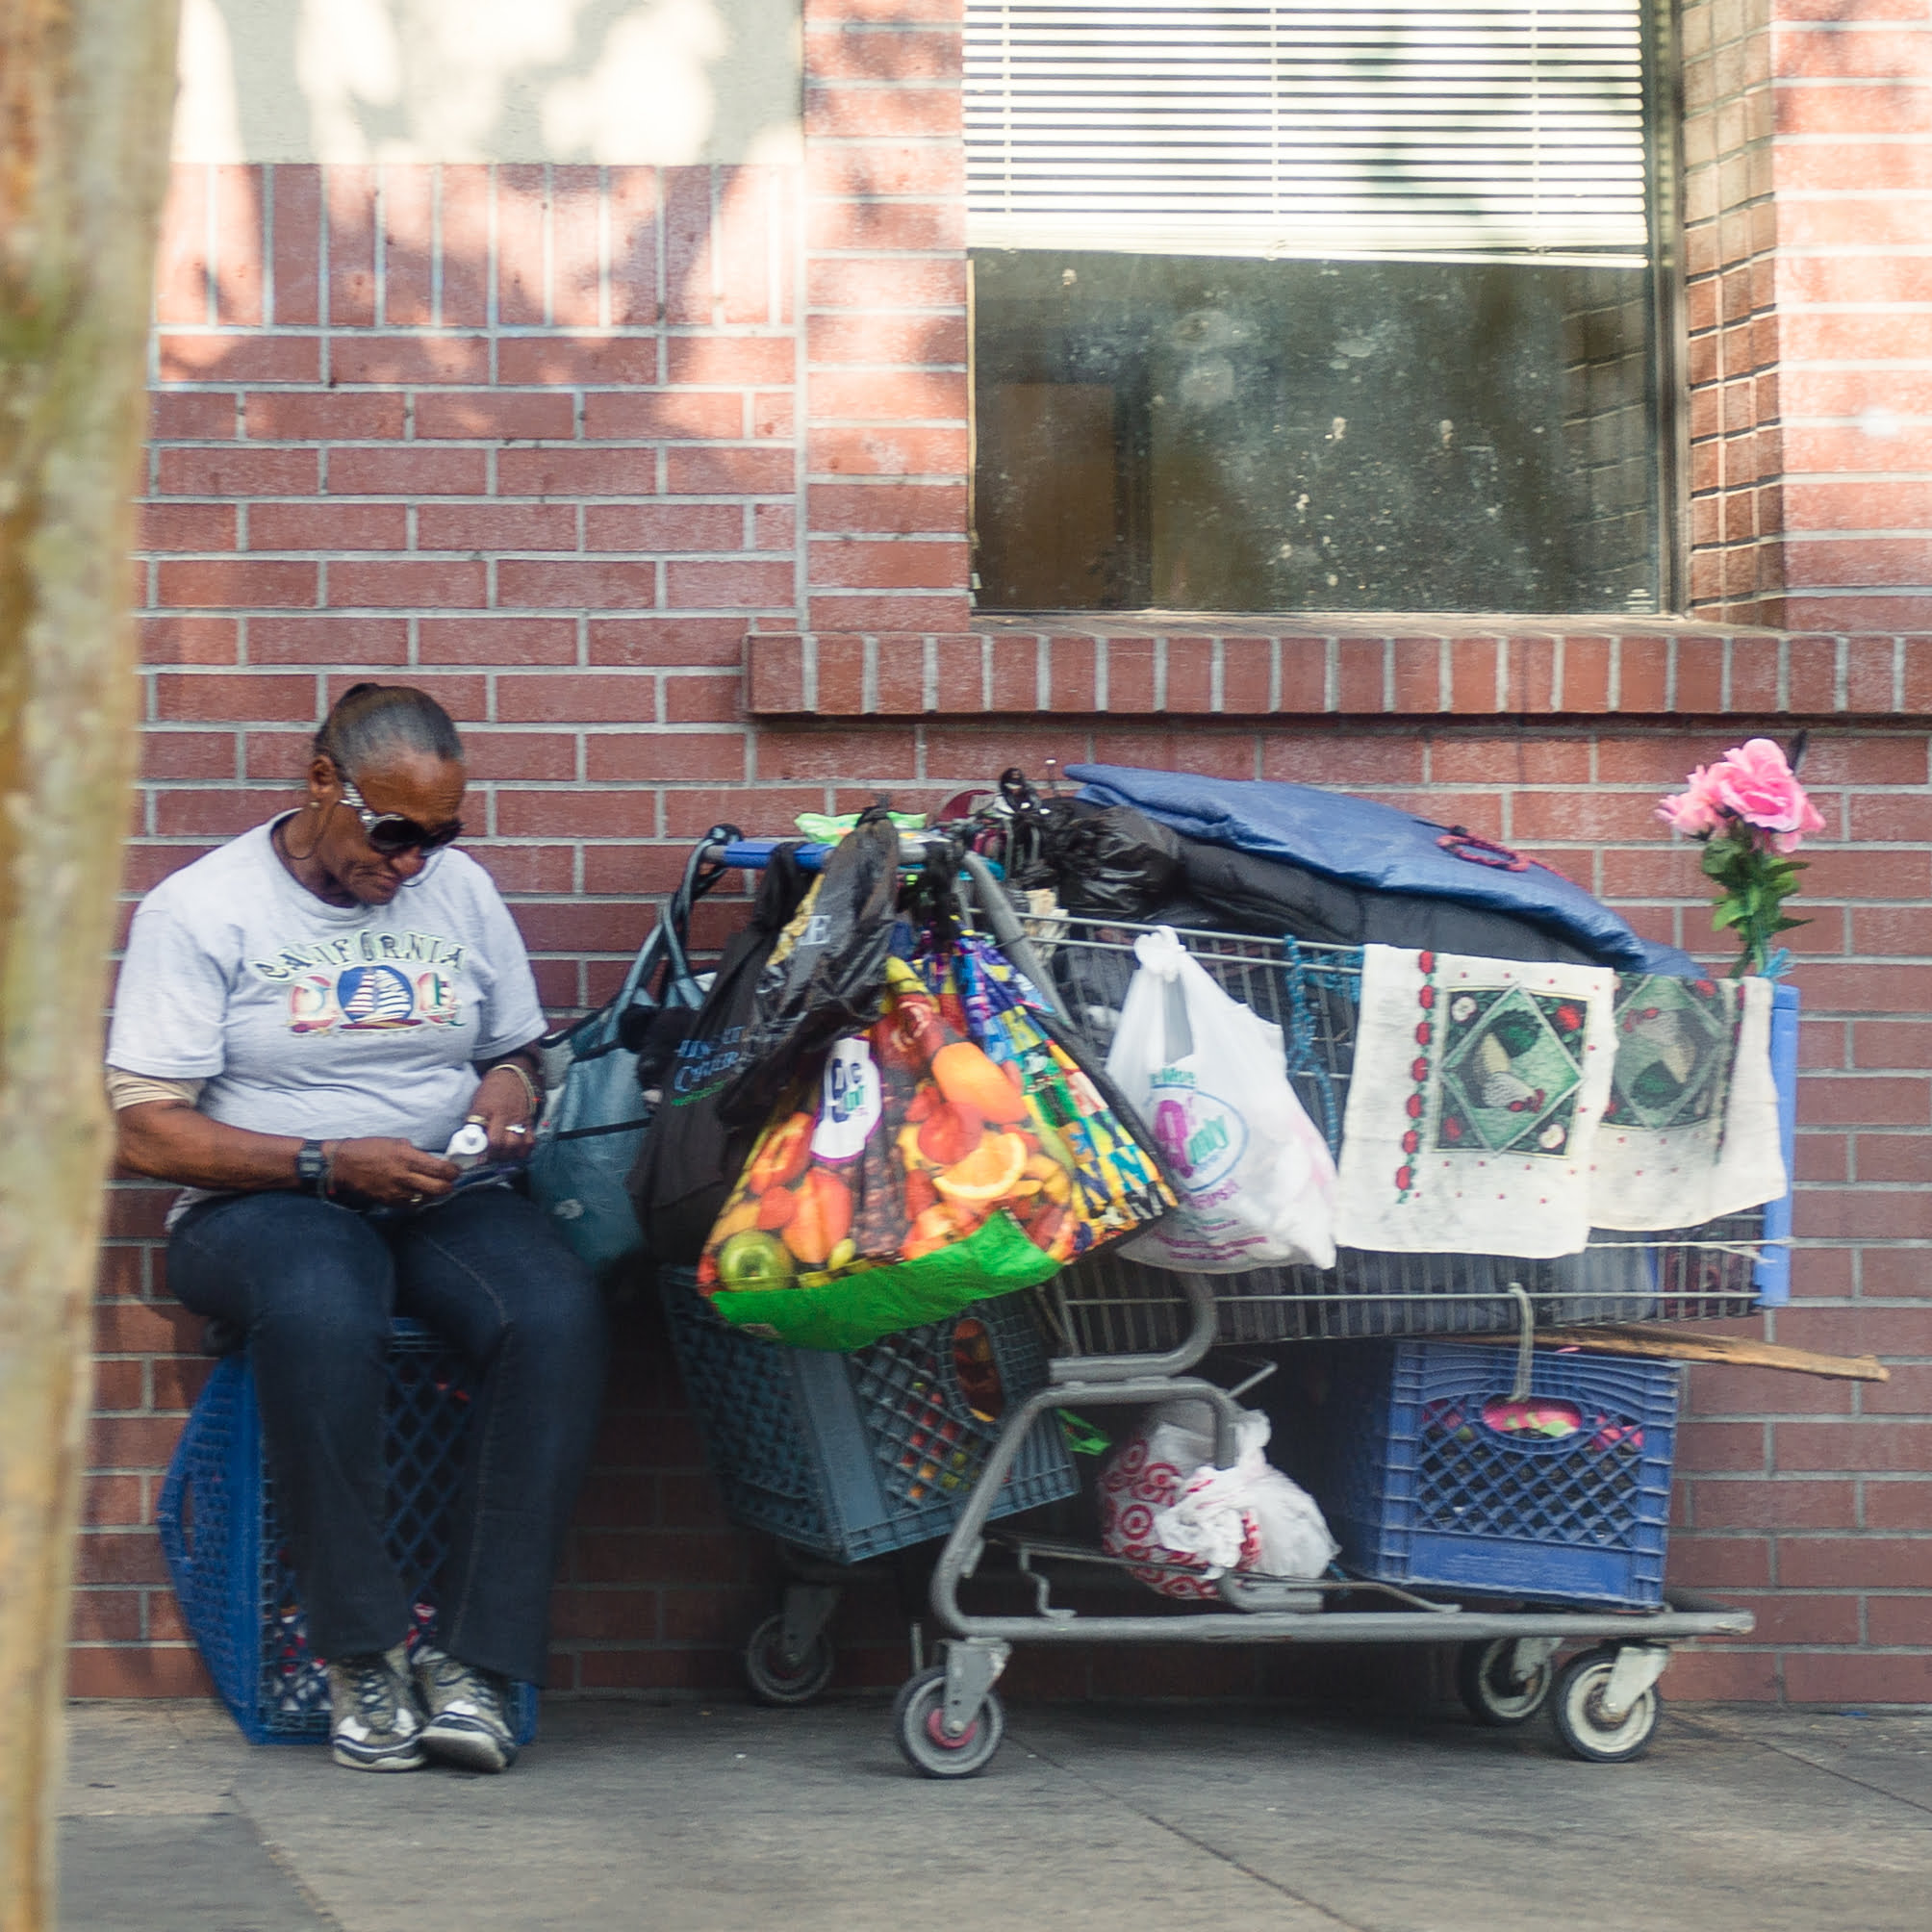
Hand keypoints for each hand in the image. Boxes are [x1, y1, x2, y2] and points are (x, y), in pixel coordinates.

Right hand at [330, 1137, 460, 1204]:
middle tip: (450, 1181)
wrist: (343, 1165)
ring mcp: (397, 1191)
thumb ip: (415, 1152)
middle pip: (439, 1188)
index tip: (456, 1170)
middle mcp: (404, 1176)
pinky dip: (419, 1200)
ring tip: (435, 1187)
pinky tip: (418, 1193)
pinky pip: (412, 1205)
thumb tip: (431, 1159)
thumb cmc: (368, 1149)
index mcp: (407, 1157)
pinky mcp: (389, 1201)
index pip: (440, 1169)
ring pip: (427, 1198)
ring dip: (434, 1193)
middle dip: (449, 1185)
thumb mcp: (396, 1142)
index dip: (453, 1171)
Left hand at [469, 1064, 537, 1163]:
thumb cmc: (492, 1088)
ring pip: (514, 1146)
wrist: (513, 1074)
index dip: (476, 1147)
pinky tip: (516, 1153)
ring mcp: (517, 1119)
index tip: (474, 1155)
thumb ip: (474, 1119)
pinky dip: (523, 1151)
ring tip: (502, 1157)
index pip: (478, 1131)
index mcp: (486, 1109)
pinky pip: (529, 1141)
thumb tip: (468, 1139)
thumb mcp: (477, 1101)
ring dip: (507, 1156)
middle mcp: (502, 1116)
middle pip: (498, 1144)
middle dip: (492, 1156)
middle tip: (488, 1159)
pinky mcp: (528, 1121)